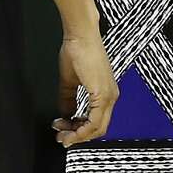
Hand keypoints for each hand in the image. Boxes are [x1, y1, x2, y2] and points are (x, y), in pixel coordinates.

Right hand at [53, 30, 116, 147]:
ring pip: (97, 128)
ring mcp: (109, 96)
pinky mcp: (102, 94)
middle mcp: (111, 96)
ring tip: (61, 133)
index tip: (63, 131)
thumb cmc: (78, 51)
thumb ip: (68, 100)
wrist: (80, 36)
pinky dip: (80, 128)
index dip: (78, 131)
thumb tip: (65, 114)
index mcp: (106, 93)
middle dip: (76, 136)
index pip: (96, 122)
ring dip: (77, 134)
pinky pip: (94, 121)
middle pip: (98, 130)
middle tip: (60, 137)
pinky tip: (67, 126)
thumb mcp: (70, 82)